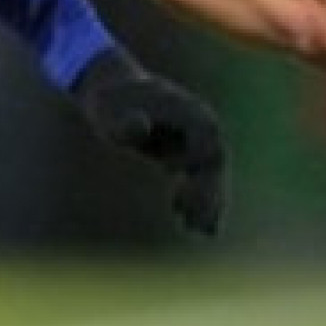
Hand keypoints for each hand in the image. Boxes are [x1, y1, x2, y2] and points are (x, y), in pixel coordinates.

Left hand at [72, 49, 228, 235]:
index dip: (195, 164)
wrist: (111, 93)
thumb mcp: (108, 113)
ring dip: (209, 203)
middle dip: (210, 194)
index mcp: (189, 112)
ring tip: (199, 232)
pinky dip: (201, 201)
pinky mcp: (187, 151)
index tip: (168, 173)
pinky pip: (202, 178)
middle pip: (216, 163)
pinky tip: (196, 229)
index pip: (209, 145)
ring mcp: (196, 138)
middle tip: (195, 225)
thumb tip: (140, 129)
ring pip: (213, 175)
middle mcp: (201, 124)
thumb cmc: (109, 103)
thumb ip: (123, 122)